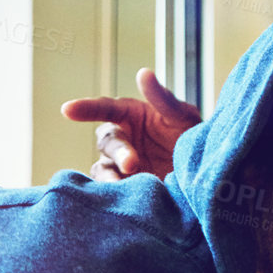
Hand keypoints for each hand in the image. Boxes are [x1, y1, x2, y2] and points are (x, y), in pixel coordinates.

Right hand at [63, 68, 200, 181]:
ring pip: (103, 168)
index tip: (67, 110)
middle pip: (107, 142)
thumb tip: (144, 73)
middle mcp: (121, 138)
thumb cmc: (190, 135)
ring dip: (111, 177)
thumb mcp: (183, 115)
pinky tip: (124, 200)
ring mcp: (120, 164)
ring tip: (123, 186)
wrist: (204, 171)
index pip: (104, 108)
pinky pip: (111, 190)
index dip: (86, 108)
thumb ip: (163, 98)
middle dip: (119, 152)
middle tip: (132, 164)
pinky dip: (114, 194)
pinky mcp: (125, 186)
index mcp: (129, 114)